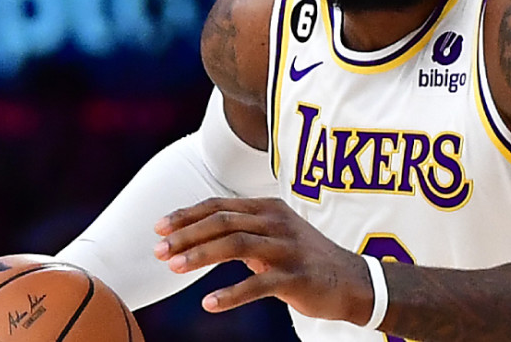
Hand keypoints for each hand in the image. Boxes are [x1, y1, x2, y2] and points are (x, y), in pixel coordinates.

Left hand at [155, 197, 372, 323]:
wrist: (353, 281)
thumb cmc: (305, 259)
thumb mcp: (274, 235)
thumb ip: (242, 230)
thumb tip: (199, 232)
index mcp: (268, 208)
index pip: (219, 205)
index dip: (187, 215)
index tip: (158, 227)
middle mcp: (276, 222)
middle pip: (223, 221)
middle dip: (186, 234)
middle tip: (157, 250)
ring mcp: (287, 248)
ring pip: (236, 245)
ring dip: (200, 256)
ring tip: (172, 268)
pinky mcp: (296, 277)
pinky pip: (258, 284)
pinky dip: (231, 294)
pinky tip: (208, 304)